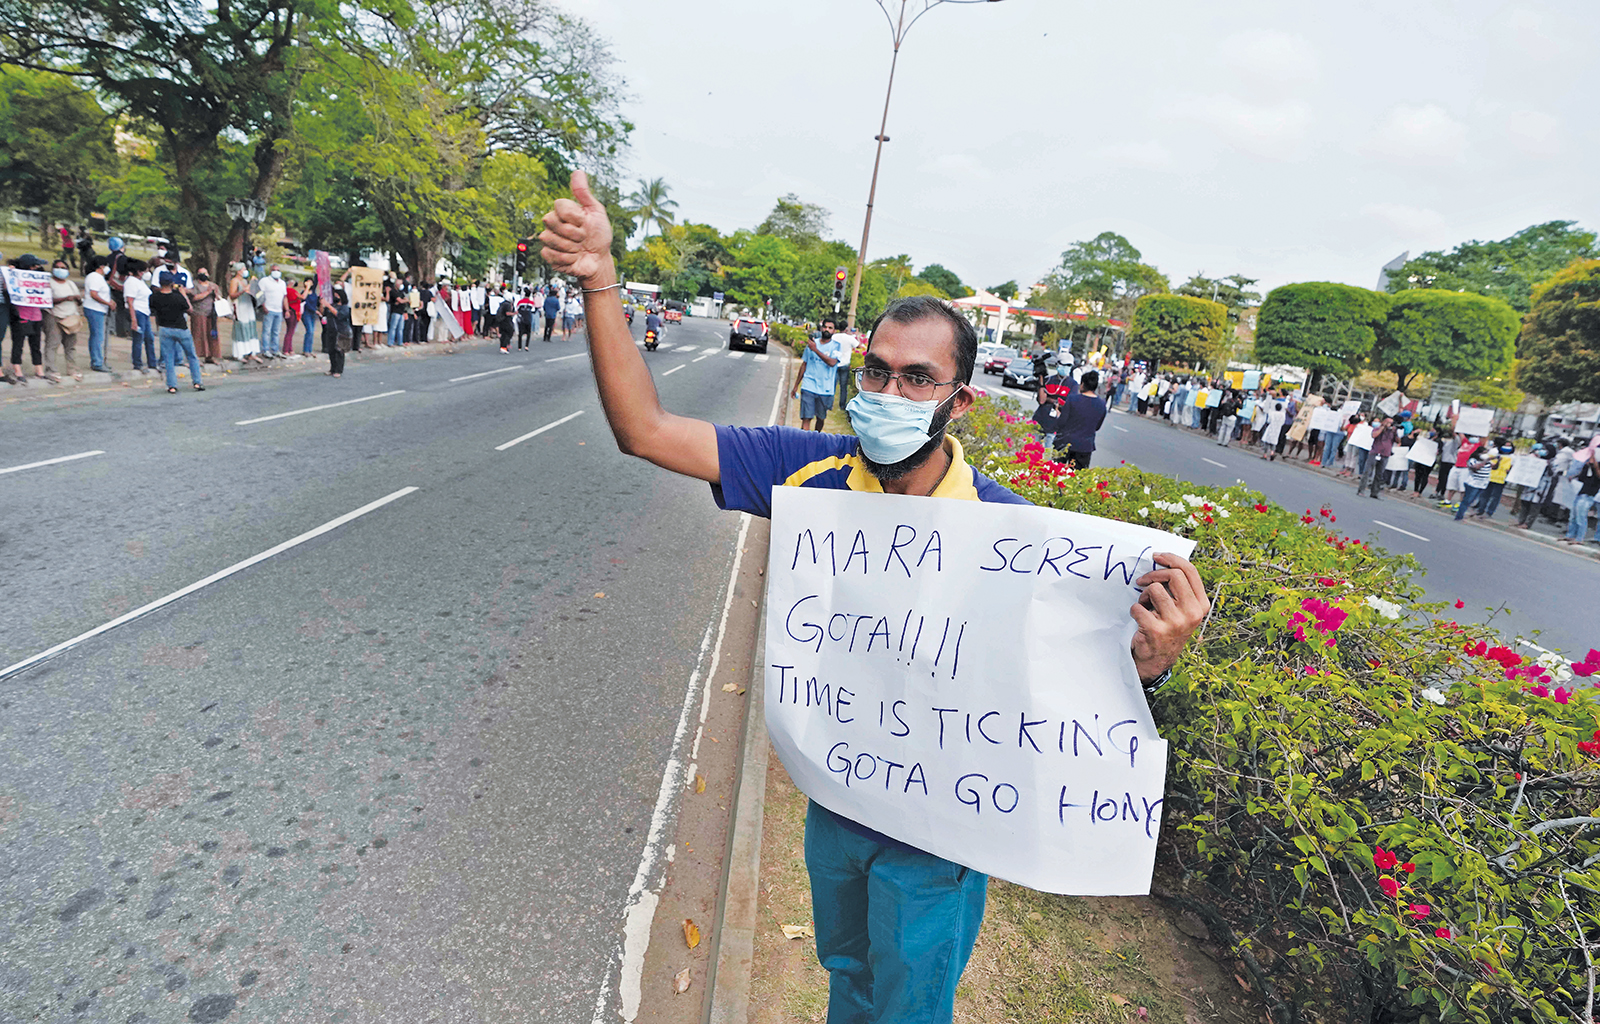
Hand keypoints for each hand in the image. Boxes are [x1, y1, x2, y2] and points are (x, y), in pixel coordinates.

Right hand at [540, 171, 614, 286]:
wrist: (599, 260)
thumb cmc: (599, 235)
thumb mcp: (596, 212)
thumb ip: (584, 193)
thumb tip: (578, 171)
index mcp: (564, 211)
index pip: (559, 205)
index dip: (575, 217)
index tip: (585, 223)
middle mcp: (553, 223)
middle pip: (550, 221)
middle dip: (573, 232)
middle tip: (583, 237)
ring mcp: (549, 238)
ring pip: (549, 238)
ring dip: (570, 247)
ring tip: (578, 248)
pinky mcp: (548, 254)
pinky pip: (549, 254)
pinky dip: (566, 258)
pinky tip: (573, 257)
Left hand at [1129, 553, 1209, 682]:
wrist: (1157, 660)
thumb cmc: (1167, 628)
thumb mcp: (1181, 609)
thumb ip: (1179, 589)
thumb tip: (1163, 561)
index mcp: (1201, 605)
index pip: (1190, 571)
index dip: (1172, 559)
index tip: (1157, 556)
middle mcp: (1192, 613)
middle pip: (1174, 575)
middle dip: (1154, 574)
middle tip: (1142, 581)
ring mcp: (1175, 622)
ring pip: (1154, 589)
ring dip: (1143, 595)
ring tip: (1145, 606)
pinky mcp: (1156, 630)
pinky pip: (1138, 606)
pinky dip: (1134, 610)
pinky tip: (1139, 619)